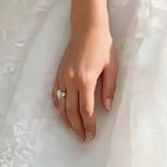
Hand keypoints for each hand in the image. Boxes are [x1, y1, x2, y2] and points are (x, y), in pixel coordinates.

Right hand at [52, 25, 117, 141]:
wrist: (87, 28)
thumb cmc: (103, 45)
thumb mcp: (112, 67)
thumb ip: (109, 89)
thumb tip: (106, 108)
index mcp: (86, 80)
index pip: (86, 110)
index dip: (89, 125)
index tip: (92, 135)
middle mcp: (71, 80)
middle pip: (71, 111)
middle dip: (77, 127)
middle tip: (82, 139)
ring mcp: (62, 76)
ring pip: (60, 105)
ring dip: (66, 120)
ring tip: (73, 130)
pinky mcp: (58, 72)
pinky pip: (55, 94)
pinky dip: (57, 106)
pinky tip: (62, 113)